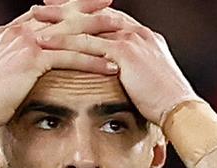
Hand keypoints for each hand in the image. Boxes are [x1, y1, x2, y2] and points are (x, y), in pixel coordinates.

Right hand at [0, 0, 121, 131]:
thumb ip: (3, 62)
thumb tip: (9, 65)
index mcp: (7, 33)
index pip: (41, 14)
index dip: (63, 7)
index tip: (81, 3)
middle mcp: (16, 32)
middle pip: (59, 15)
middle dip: (86, 7)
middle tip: (108, 2)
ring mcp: (25, 43)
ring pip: (69, 33)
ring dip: (97, 31)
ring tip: (120, 30)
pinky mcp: (32, 60)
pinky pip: (70, 58)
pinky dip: (92, 62)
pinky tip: (110, 66)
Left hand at [33, 3, 200, 123]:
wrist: (180, 108)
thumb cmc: (165, 101)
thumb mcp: (149, 79)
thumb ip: (135, 71)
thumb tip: (122, 76)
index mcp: (142, 36)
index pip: (108, 16)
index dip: (85, 11)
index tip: (63, 9)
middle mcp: (137, 32)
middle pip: (95, 13)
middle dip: (68, 7)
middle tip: (44, 5)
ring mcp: (132, 39)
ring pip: (88, 24)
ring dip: (61, 21)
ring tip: (37, 19)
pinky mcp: (125, 53)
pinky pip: (89, 44)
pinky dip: (66, 42)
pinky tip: (47, 43)